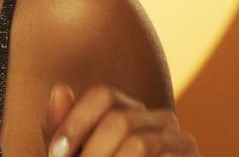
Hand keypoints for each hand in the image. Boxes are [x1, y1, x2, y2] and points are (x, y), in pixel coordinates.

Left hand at [42, 82, 199, 155]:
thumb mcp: (74, 155)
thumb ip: (60, 127)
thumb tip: (60, 88)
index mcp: (131, 110)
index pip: (103, 95)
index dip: (75, 122)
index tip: (55, 154)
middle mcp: (160, 121)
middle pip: (119, 120)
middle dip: (89, 151)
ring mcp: (182, 143)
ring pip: (139, 143)